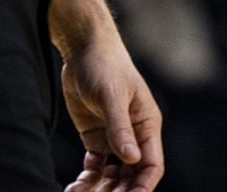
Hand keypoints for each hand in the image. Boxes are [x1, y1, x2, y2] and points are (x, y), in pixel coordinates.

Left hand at [61, 36, 164, 191]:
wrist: (83, 49)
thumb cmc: (106, 65)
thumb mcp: (112, 96)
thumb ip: (120, 128)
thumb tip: (132, 159)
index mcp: (147, 125)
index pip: (151, 164)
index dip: (143, 186)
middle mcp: (133, 135)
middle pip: (131, 175)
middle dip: (118, 191)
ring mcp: (113, 137)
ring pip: (112, 175)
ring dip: (101, 189)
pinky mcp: (95, 137)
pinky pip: (94, 167)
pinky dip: (86, 180)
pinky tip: (74, 188)